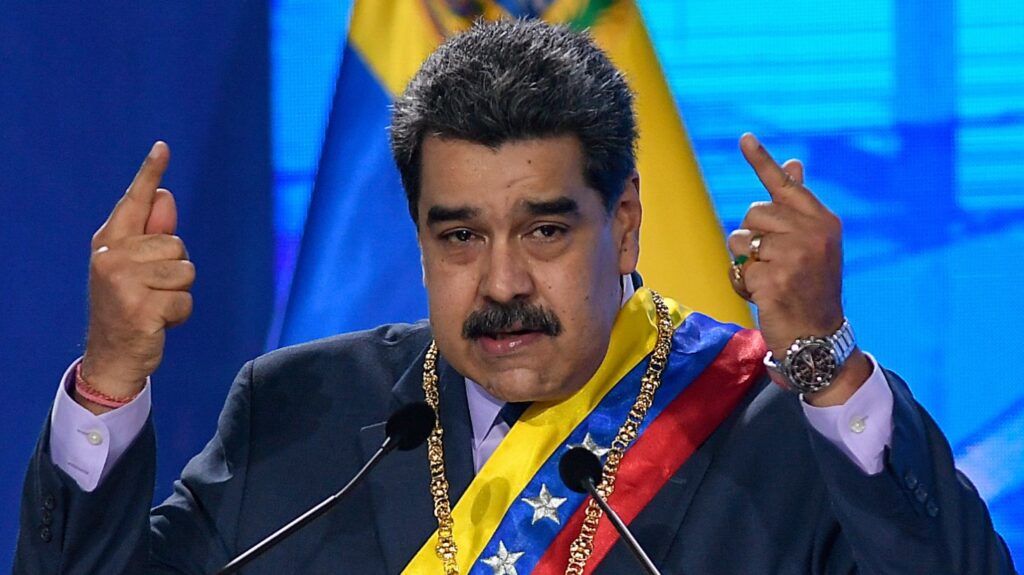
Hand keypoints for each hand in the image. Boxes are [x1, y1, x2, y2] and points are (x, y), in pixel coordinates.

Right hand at [79, 142, 194, 412]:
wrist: (112, 357)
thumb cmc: (129, 307)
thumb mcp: (137, 268)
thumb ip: (152, 234)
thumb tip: (165, 196)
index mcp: (110, 242)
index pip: (134, 201)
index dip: (150, 174)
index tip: (162, 147)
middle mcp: (111, 255)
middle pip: (177, 244)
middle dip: (175, 271)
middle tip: (151, 292)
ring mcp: (122, 281)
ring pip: (185, 271)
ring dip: (179, 294)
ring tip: (154, 307)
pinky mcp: (139, 306)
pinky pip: (186, 300)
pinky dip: (180, 315)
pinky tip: (157, 323)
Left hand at [728, 133, 868, 404]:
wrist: (818, 338)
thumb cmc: (811, 287)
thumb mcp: (812, 244)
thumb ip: (798, 207)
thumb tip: (793, 164)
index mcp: (823, 222)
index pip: (785, 186)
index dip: (762, 161)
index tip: (744, 137)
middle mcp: (813, 234)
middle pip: (753, 212)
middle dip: (753, 237)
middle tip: (774, 263)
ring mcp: (794, 257)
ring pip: (740, 240)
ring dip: (745, 262)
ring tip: (770, 280)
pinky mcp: (774, 281)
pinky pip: (737, 270)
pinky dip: (742, 286)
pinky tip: (764, 298)